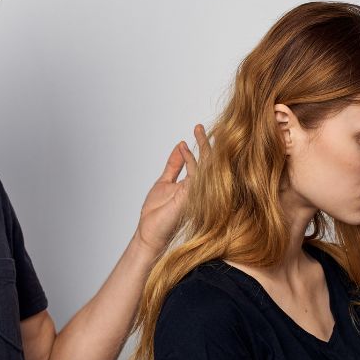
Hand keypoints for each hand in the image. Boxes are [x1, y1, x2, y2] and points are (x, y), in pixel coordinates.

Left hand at [135, 125, 209, 253]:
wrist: (149, 234)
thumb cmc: (156, 214)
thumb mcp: (164, 182)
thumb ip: (173, 165)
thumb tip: (181, 146)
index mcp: (195, 185)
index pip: (205, 162)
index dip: (204, 145)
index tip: (199, 129)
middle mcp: (199, 189)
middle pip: (210, 162)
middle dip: (208, 142)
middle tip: (201, 125)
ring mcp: (197, 193)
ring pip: (207, 167)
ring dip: (203, 147)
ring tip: (198, 130)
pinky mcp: (190, 197)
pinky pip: (196, 175)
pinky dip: (191, 160)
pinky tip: (185, 148)